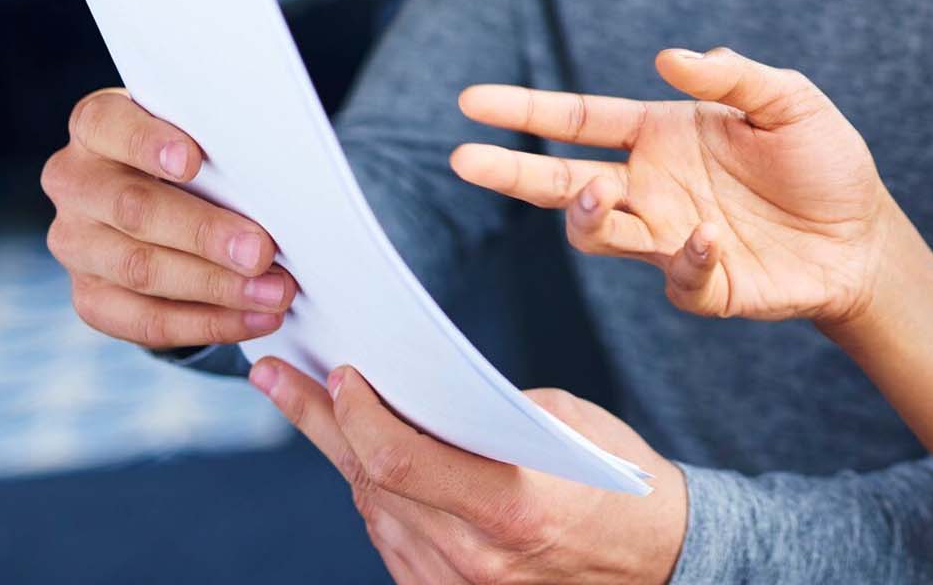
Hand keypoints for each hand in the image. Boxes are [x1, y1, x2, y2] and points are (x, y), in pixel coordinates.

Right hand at [41, 88, 296, 348]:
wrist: (159, 200)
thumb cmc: (192, 155)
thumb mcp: (196, 134)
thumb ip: (216, 145)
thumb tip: (273, 175)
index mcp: (95, 127)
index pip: (108, 125)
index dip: (147, 143)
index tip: (192, 160)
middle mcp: (74, 183)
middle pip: (132, 208)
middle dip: (203, 233)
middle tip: (260, 250)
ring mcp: (75, 243)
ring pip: (140, 270)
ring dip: (215, 286)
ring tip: (272, 292)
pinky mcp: (89, 296)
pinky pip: (144, 321)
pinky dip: (206, 322)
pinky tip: (252, 319)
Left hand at [251, 359, 686, 584]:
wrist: (660, 564)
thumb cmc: (617, 483)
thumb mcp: (561, 423)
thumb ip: (482, 413)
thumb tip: (413, 386)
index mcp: (509, 506)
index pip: (396, 459)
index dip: (353, 411)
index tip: (334, 368)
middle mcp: (475, 560)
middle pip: (369, 482)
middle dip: (318, 421)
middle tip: (273, 375)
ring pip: (374, 512)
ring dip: (345, 457)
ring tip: (313, 404)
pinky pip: (394, 542)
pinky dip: (378, 497)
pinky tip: (366, 460)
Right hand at [450, 47, 887, 325]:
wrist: (866, 238)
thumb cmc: (824, 161)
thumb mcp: (789, 100)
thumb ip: (732, 76)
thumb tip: (668, 57)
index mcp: (658, 137)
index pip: (576, 121)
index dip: (524, 111)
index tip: (470, 102)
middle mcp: (651, 187)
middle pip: (560, 183)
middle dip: (509, 171)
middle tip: (464, 159)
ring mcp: (669, 238)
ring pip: (600, 235)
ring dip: (590, 215)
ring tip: (603, 190)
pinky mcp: (704, 284)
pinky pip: (674, 278)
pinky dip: (683, 258)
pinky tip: (707, 236)